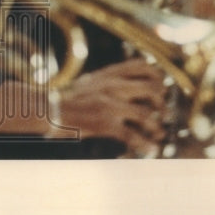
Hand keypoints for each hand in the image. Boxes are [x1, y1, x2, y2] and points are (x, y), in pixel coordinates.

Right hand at [54, 58, 168, 156]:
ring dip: (156, 127)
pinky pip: (133, 135)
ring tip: (159, 134)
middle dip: (162, 103)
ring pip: (146, 115)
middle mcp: (113, 86)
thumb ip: (109, 79)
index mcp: (110, 74)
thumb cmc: (70, 99)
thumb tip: (128, 82)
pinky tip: (150, 149)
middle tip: (164, 113)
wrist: (50, 110)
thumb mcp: (91, 81)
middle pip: (151, 89)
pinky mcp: (105, 123)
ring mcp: (110, 104)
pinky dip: (145, 144)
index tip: (161, 88)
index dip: (157, 77)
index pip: (142, 66)